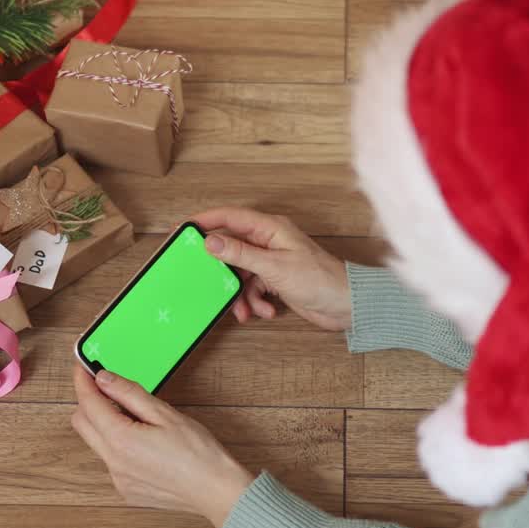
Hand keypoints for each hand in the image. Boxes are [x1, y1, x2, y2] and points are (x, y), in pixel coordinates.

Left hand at [70, 365, 254, 527]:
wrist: (216, 490)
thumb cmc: (198, 453)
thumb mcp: (164, 413)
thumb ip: (129, 393)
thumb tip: (104, 379)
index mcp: (121, 440)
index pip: (88, 403)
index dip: (83, 381)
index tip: (83, 367)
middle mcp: (113, 463)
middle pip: (81, 423)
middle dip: (88, 401)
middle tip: (106, 386)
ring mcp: (118, 479)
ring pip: (95, 443)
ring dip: (103, 423)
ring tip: (133, 414)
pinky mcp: (126, 490)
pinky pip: (110, 460)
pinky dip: (116, 444)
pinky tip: (141, 440)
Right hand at [193, 207, 350, 330]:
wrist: (346, 305)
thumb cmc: (320, 279)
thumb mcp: (273, 267)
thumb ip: (240, 253)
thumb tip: (211, 241)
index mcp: (270, 228)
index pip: (230, 217)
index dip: (205, 221)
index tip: (182, 229)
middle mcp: (269, 241)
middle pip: (231, 248)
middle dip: (220, 268)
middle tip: (201, 278)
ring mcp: (272, 261)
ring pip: (240, 273)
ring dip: (240, 294)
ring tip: (244, 309)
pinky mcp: (276, 279)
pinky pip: (252, 287)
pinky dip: (254, 301)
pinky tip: (265, 310)